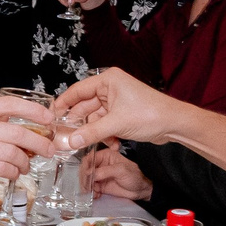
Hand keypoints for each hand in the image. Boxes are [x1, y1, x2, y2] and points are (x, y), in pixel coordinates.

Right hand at [0, 97, 54, 191]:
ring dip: (24, 162)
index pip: (9, 104)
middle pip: (17, 132)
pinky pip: (1, 168)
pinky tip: (13, 173)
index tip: (47, 118)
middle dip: (38, 142)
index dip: (33, 110)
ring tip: (26, 166)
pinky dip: (12, 172)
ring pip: (12, 153)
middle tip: (48, 149)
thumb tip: (5, 125)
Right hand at [52, 68, 193, 152]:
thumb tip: (70, 141)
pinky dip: (105, 135)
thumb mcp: (116, 124)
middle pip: (85, 106)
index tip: (51, 116)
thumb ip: (90, 133)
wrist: (174, 124)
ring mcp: (116, 101)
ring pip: (95, 118)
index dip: (63, 104)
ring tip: (90, 144)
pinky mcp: (122, 114)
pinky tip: (111, 144)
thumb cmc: (151, 114)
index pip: (77, 91)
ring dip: (94, 133)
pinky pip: (105, 124)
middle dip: (79, 124)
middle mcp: (111, 88)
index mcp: (108, 81)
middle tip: (65, 137)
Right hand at [81, 142, 151, 203]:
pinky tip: (96, 195)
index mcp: (105, 155)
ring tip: (93, 193)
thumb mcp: (121, 170)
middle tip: (87, 187)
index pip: (89, 159)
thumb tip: (90, 173)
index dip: (85, 167)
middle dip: (85, 179)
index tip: (86, 176)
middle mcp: (100, 164)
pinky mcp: (100, 185)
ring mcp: (99, 175)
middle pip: (85, 170)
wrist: (141, 190)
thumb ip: (104, 171)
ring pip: (86, 180)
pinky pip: (90, 189)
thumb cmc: (134, 176)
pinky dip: (91, 193)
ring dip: (87, 187)